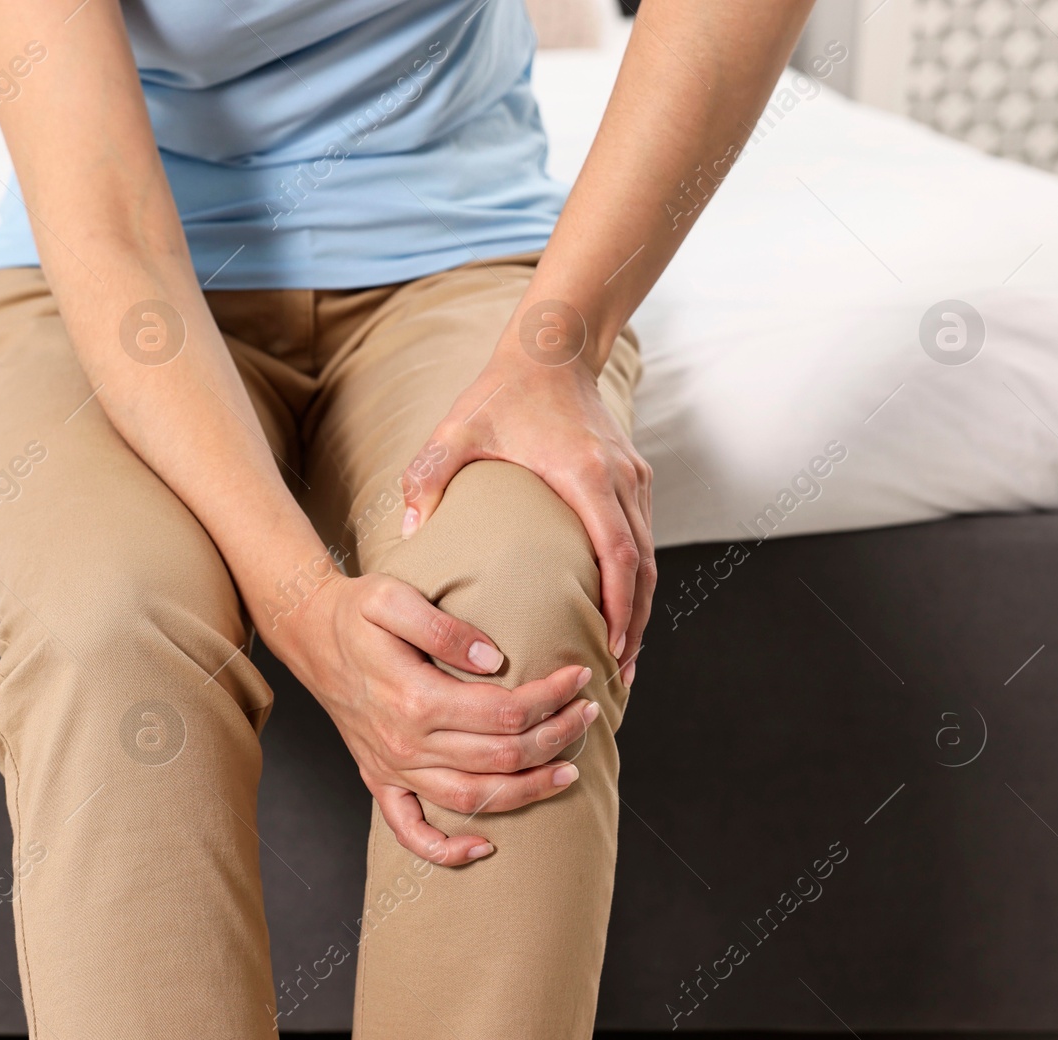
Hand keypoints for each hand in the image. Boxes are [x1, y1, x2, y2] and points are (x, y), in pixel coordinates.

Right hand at [273, 572, 597, 866]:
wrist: (309, 634)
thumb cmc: (355, 612)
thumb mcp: (392, 597)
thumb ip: (443, 629)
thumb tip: (494, 659)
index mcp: (415, 698)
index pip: (505, 711)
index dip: (551, 698)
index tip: (580, 677)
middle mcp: (406, 743)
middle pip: (502, 757)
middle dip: (556, 738)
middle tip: (588, 714)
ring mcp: (393, 767)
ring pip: (474, 800)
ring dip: (529, 791)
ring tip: (569, 771)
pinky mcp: (380, 779)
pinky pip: (411, 832)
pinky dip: (446, 851)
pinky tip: (483, 848)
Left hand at [401, 338, 653, 685]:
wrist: (552, 348)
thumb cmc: (502, 393)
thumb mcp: (457, 430)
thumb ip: (429, 477)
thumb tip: (407, 534)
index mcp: (586, 475)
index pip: (618, 556)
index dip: (618, 609)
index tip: (607, 650)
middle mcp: (621, 480)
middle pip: (645, 569)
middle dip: (635, 626)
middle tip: (619, 674)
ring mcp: (634, 478)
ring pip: (650, 556)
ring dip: (640, 608)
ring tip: (621, 657)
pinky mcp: (635, 476)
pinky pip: (643, 538)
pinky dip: (637, 579)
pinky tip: (618, 610)